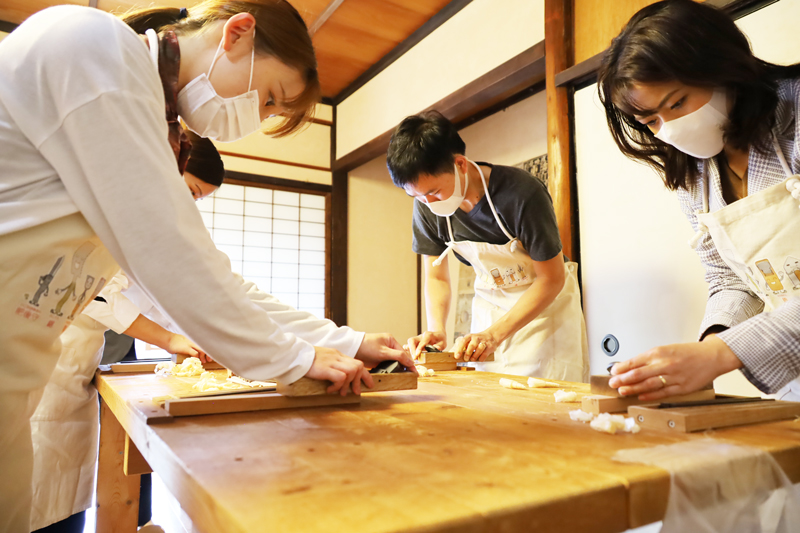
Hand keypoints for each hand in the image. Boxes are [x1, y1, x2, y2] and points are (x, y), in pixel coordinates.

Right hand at [167, 334, 209, 361]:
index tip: (209, 355)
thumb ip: (188, 344)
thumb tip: (191, 351)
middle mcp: (193, 340)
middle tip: (209, 359)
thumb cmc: (173, 341)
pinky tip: (198, 360)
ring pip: (201, 350)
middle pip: (204, 346)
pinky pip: (195, 353)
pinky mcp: (186, 348)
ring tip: (204, 361)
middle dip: (208, 354)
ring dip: (204, 356)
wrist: (166, 339)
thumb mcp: (183, 341)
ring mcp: (190, 344)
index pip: (203, 344)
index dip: (207, 349)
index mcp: (193, 339)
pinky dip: (197, 357)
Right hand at [305, 346, 373, 395]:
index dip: (365, 375)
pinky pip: (340, 377)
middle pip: (358, 366)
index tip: (369, 384)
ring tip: (340, 392)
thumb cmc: (307, 359)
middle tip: (355, 392)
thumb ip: (333, 365)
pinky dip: (338, 386)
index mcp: (338, 355)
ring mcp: (332, 362)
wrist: (295, 354)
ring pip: (352, 371)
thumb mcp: (324, 360)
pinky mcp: (325, 368)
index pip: (357, 363)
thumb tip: (341, 378)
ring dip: (348, 384)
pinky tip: (330, 389)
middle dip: (360, 380)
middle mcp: (337, 357)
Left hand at [356, 333, 417, 373]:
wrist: (351, 348)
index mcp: (391, 340)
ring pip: (393, 363)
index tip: (414, 372)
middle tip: (410, 376)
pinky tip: (392, 376)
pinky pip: (386, 366)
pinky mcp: (377, 360)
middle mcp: (388, 346)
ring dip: (397, 369)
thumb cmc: (366, 346)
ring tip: (403, 378)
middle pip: (399, 358)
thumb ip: (398, 356)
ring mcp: (382, 353)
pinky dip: (389, 371)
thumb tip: (411, 362)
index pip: (403, 353)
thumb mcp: (383, 352)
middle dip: (404, 367)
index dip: (409, 363)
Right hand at [405, 330, 446, 359]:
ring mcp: (417, 339)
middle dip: (411, 349)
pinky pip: (409, 345)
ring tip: (413, 358)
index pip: (422, 341)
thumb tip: (437, 348)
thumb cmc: (440, 339)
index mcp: (428, 335)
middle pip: (412, 340)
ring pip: (410, 342)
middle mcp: (421, 336)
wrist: (438, 335)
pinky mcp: (415, 342)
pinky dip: (408, 350)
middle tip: (414, 358)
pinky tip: (410, 355)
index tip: (417, 355)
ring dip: (410, 350)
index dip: (419, 348)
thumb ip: (440, 345)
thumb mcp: (443, 342)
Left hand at [453, 330, 498, 361]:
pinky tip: (479, 359)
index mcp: (470, 336)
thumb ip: (465, 346)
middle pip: (471, 345)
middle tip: (465, 359)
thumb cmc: (478, 340)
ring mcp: (484, 342)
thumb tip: (458, 356)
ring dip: (475, 356)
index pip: (463, 341)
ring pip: (479, 349)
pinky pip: (485, 354)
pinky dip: (481, 358)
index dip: (459, 349)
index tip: (456, 356)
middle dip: (468, 353)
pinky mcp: (490, 346)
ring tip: (472, 359)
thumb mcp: (471, 340)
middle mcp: (477, 338)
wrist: (492, 336)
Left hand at [608, 336, 742, 400]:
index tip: (613, 371)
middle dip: (623, 379)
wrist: (712, 356)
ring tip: (622, 391)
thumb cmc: (688, 352)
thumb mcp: (666, 349)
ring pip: (649, 384)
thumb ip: (649, 358)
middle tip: (613, 383)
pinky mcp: (682, 387)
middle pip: (639, 374)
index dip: (622, 367)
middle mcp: (665, 364)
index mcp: (660, 352)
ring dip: (633, 389)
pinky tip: (640, 396)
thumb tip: (630, 366)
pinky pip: (663, 392)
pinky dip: (650, 395)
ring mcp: (674, 377)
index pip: (635, 361)